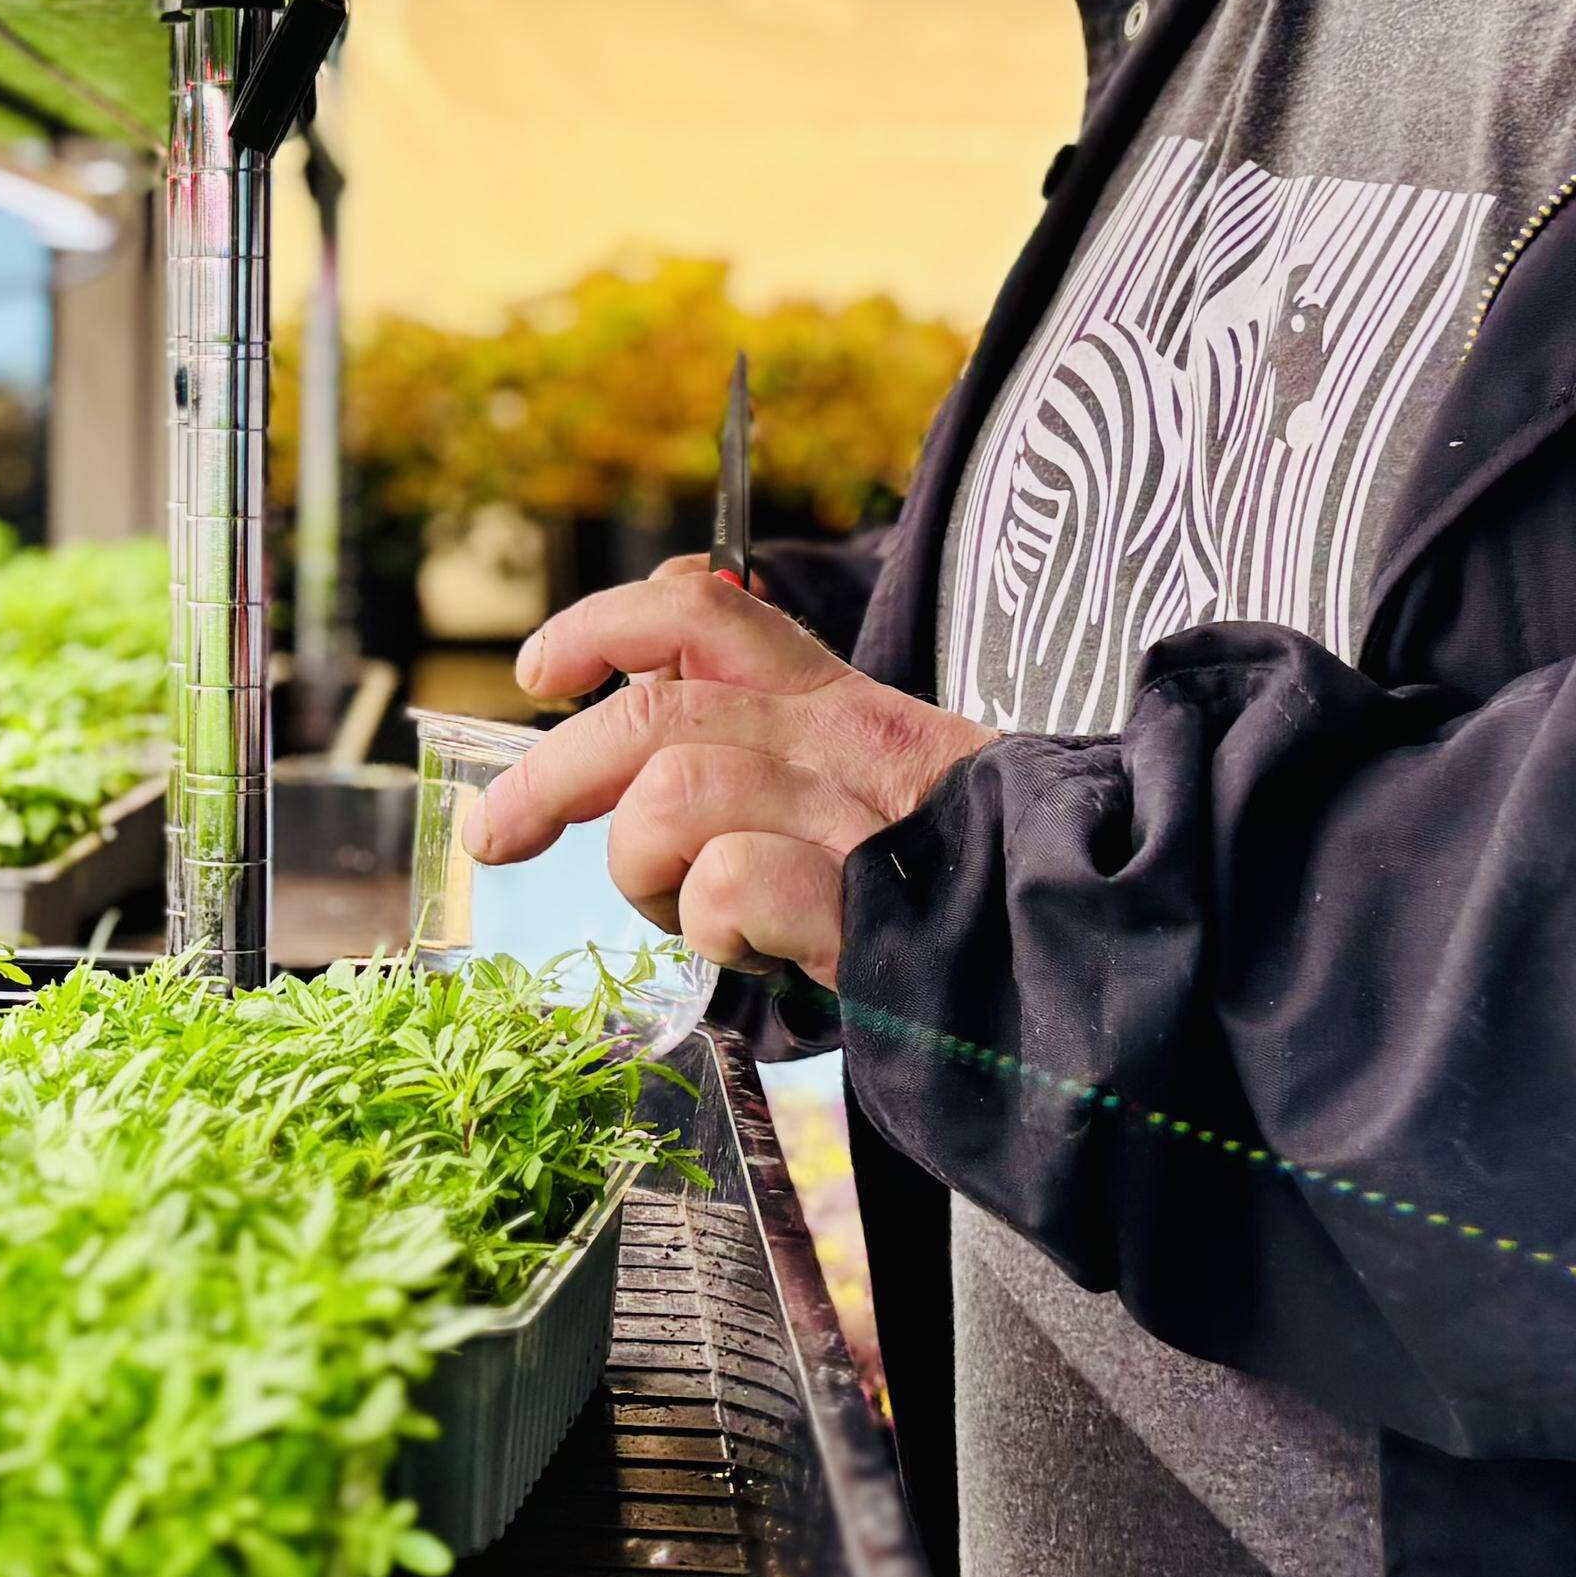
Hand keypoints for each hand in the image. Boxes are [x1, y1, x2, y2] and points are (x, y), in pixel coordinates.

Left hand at [469, 563, 994, 985]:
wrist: (1076, 964)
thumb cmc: (955, 890)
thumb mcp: (866, 793)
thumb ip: (768, 751)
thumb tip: (635, 728)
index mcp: (838, 705)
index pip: (707, 612)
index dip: (604, 626)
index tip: (542, 672)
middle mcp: (842, 741)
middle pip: (656, 711)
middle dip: (552, 774)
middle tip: (500, 836)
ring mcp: (853, 818)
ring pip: (674, 790)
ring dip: (645, 870)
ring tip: (687, 916)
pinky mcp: (863, 903)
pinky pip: (731, 884)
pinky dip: (713, 926)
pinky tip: (752, 950)